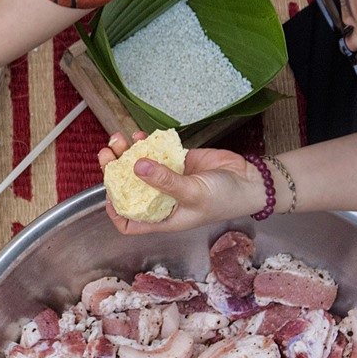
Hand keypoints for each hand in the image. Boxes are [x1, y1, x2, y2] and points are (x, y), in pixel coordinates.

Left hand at [97, 131, 266, 236]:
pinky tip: (139, 135)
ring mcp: (168, 178)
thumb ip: (165, 181)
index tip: (107, 193)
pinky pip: (155, 151)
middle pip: (129, 188)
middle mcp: (161, 199)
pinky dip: (145, 143)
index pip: (130, 222)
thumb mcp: (192, 193)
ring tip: (119, 139)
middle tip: (106, 154)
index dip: (115, 211)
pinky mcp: (177, 161)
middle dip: (114, 171)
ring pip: (138, 166)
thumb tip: (136, 167)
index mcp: (163, 217)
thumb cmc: (224, 199)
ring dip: (126, 153)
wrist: (250, 181)